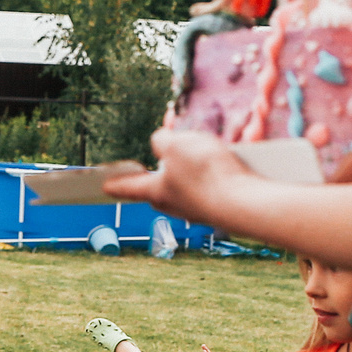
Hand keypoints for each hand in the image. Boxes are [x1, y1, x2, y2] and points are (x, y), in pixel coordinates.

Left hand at [102, 127, 262, 226]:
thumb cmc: (206, 175)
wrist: (246, 202)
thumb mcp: (176, 145)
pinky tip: (231, 165)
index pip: (129, 187)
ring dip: (197, 168)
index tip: (105, 186)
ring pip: (191, 185)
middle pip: (161, 187)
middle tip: (169, 157)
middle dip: (163, 173)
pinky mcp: (221, 208)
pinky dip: (218, 173)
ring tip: (211, 153)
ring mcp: (199, 210)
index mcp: (155, 192)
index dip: (116, 183)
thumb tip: (163, 143)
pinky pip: (214, 186)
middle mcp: (174, 205)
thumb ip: (163, 141)